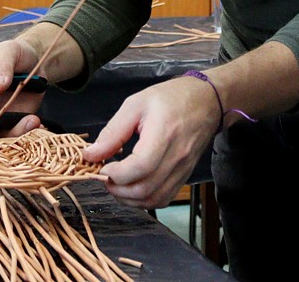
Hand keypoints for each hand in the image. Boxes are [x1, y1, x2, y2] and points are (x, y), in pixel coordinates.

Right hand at [0, 38, 46, 136]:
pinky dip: (24, 131)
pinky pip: (13, 134)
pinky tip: (35, 121)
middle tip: (7, 127)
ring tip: (31, 120)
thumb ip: (0, 66)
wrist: (37, 60)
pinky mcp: (12, 122)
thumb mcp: (8, 52)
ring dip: (13, 133)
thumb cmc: (16, 53)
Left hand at [82, 75, 221, 208]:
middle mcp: (177, 156)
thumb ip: (113, 131)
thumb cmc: (171, 98)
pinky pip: (163, 198)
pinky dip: (144, 200)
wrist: (207, 101)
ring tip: (116, 183)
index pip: (141, 166)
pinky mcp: (184, 176)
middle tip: (105, 176)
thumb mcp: (136, 104)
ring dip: (129, 198)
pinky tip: (132, 187)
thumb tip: (90, 154)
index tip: (102, 166)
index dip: (116, 173)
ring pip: (153, 199)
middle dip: (118, 189)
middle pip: (145, 188)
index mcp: (164, 133)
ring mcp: (183, 169)